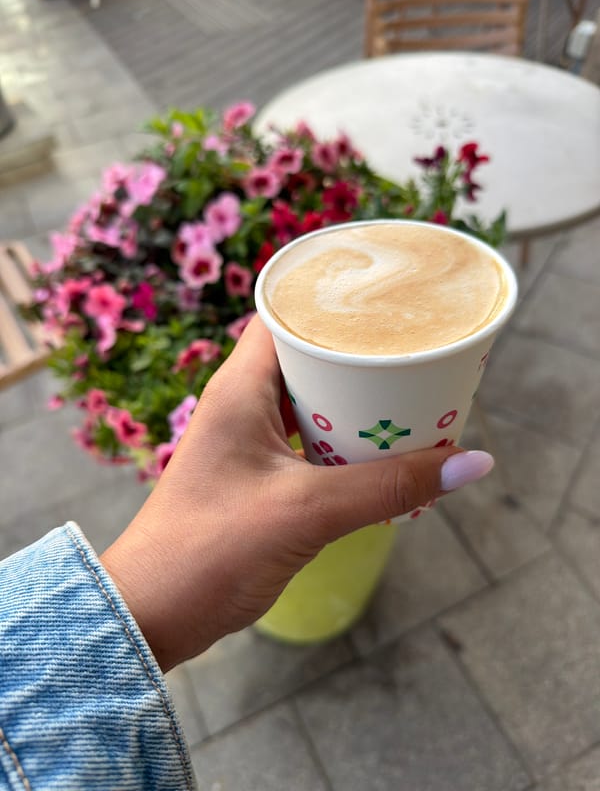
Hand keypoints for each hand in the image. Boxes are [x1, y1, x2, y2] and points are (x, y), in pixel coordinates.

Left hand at [101, 316, 492, 670]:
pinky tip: (380, 451)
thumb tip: (473, 463)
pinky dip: (343, 440)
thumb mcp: (309, 511)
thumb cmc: (213, 550)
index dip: (334, 301)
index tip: (388, 301)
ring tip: (411, 395)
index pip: (287, 314)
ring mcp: (247, 439)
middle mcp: (240, 401)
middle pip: (307, 356)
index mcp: (240, 387)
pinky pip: (307, 440)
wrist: (154, 613)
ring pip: (310, 401)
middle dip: (359, 355)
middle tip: (414, 350)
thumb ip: (389, 487)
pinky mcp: (256, 473)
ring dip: (355, 402)